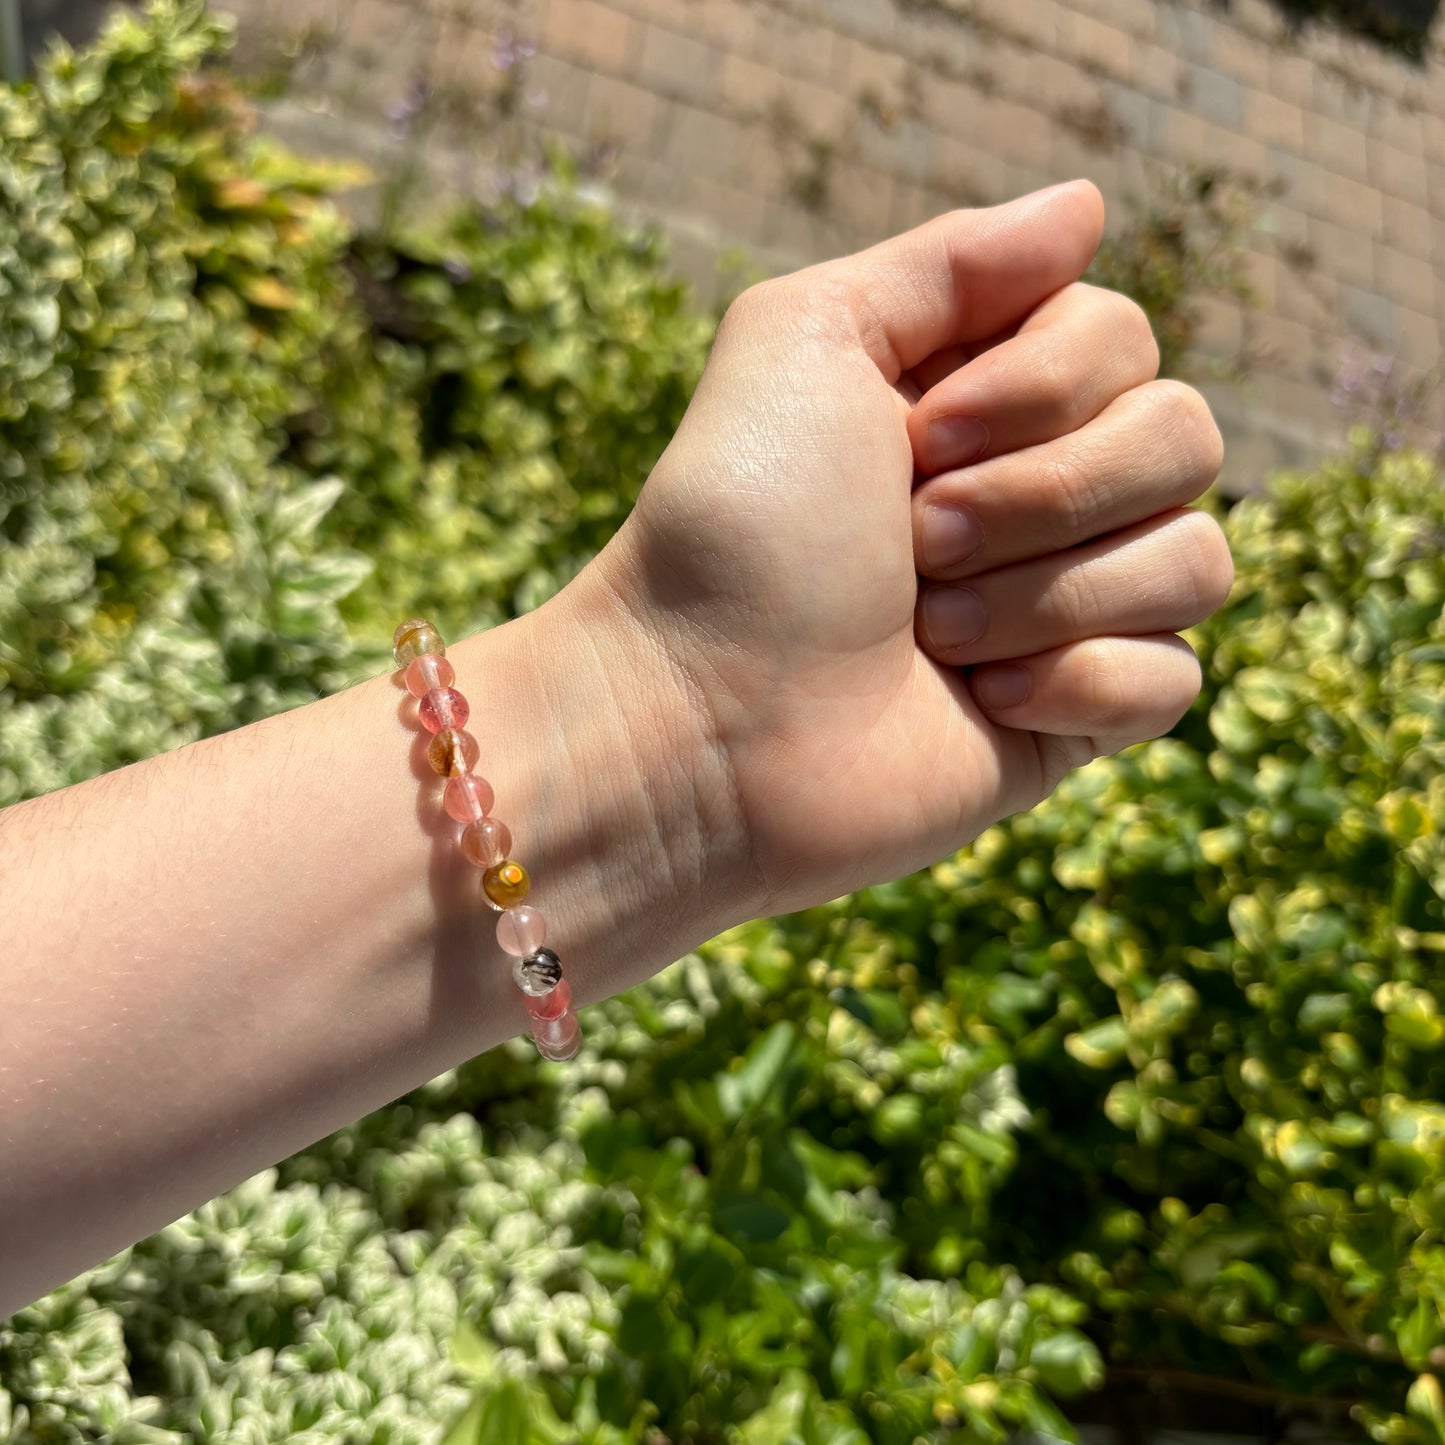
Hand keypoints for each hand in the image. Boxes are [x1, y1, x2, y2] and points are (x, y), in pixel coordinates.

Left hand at [571, 179, 1230, 922]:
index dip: (1039, 387)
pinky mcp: (1077, 716)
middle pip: (1184, 438)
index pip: (1126, 338)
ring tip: (930, 632)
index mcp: (986, 401)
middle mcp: (1041, 495)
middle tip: (916, 541)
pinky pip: (1174, 677)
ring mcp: (1066, 609)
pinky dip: (1079, 684)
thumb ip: (949, 261)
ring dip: (1048, 593)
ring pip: (1195, 559)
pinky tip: (980, 700)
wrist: (703, 717)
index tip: (914, 440)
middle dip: (1044, 491)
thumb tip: (1087, 207)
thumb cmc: (738, 525)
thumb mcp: (808, 336)